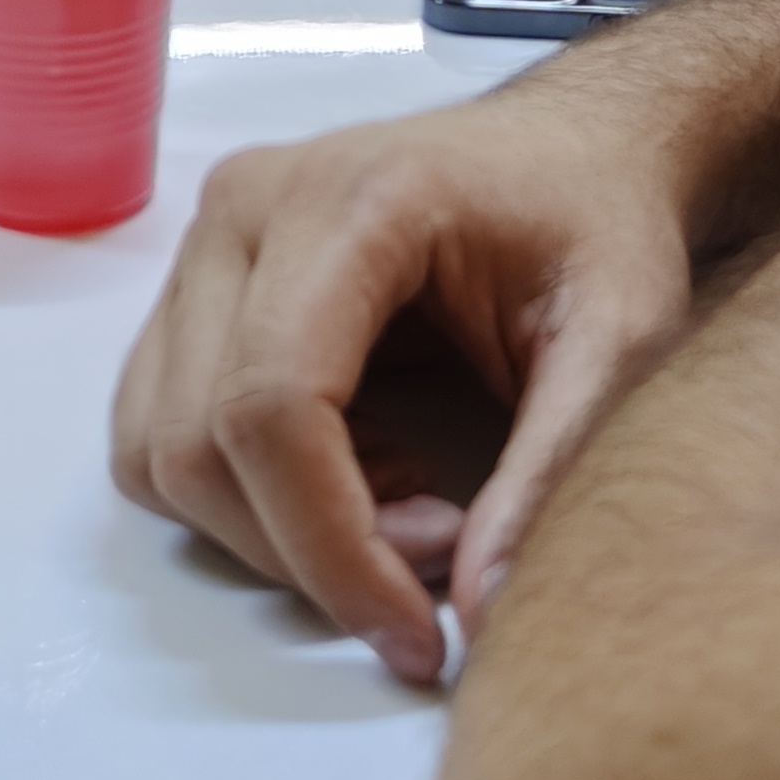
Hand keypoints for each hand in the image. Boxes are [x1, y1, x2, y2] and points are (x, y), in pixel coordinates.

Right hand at [111, 86, 697, 678]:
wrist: (565, 147)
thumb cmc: (594, 222)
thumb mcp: (622, 335)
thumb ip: (553, 468)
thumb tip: (478, 615)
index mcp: (349, 200)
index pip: (273, 404)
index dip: (332, 546)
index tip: (420, 632)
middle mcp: (245, 210)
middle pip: (201, 442)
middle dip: (312, 550)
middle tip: (440, 559)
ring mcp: (203, 245)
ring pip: (159, 450)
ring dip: (270, 530)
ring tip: (405, 506)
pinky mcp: (192, 289)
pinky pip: (158, 433)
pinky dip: (242, 494)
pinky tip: (357, 471)